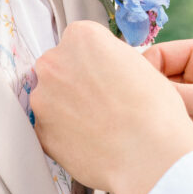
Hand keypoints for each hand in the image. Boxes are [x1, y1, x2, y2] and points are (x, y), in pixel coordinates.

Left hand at [32, 21, 192, 193]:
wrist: (147, 155)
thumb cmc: (153, 112)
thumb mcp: (140, 65)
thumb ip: (110, 58)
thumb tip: (104, 67)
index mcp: (81, 37)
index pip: (81, 41)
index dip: (96, 60)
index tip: (105, 74)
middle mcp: (54, 61)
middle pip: (60, 65)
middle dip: (76, 80)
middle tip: (101, 101)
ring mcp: (43, 97)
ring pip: (51, 96)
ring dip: (67, 107)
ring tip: (98, 124)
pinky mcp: (39, 129)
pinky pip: (49, 126)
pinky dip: (64, 132)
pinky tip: (89, 139)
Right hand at [145, 38, 192, 193]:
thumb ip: (173, 94)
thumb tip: (134, 93)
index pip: (158, 54)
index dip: (142, 71)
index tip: (129, 90)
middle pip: (155, 82)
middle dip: (148, 99)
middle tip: (133, 113)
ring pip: (158, 110)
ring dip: (155, 121)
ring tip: (149, 133)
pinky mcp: (191, 134)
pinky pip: (164, 133)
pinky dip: (160, 140)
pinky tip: (155, 147)